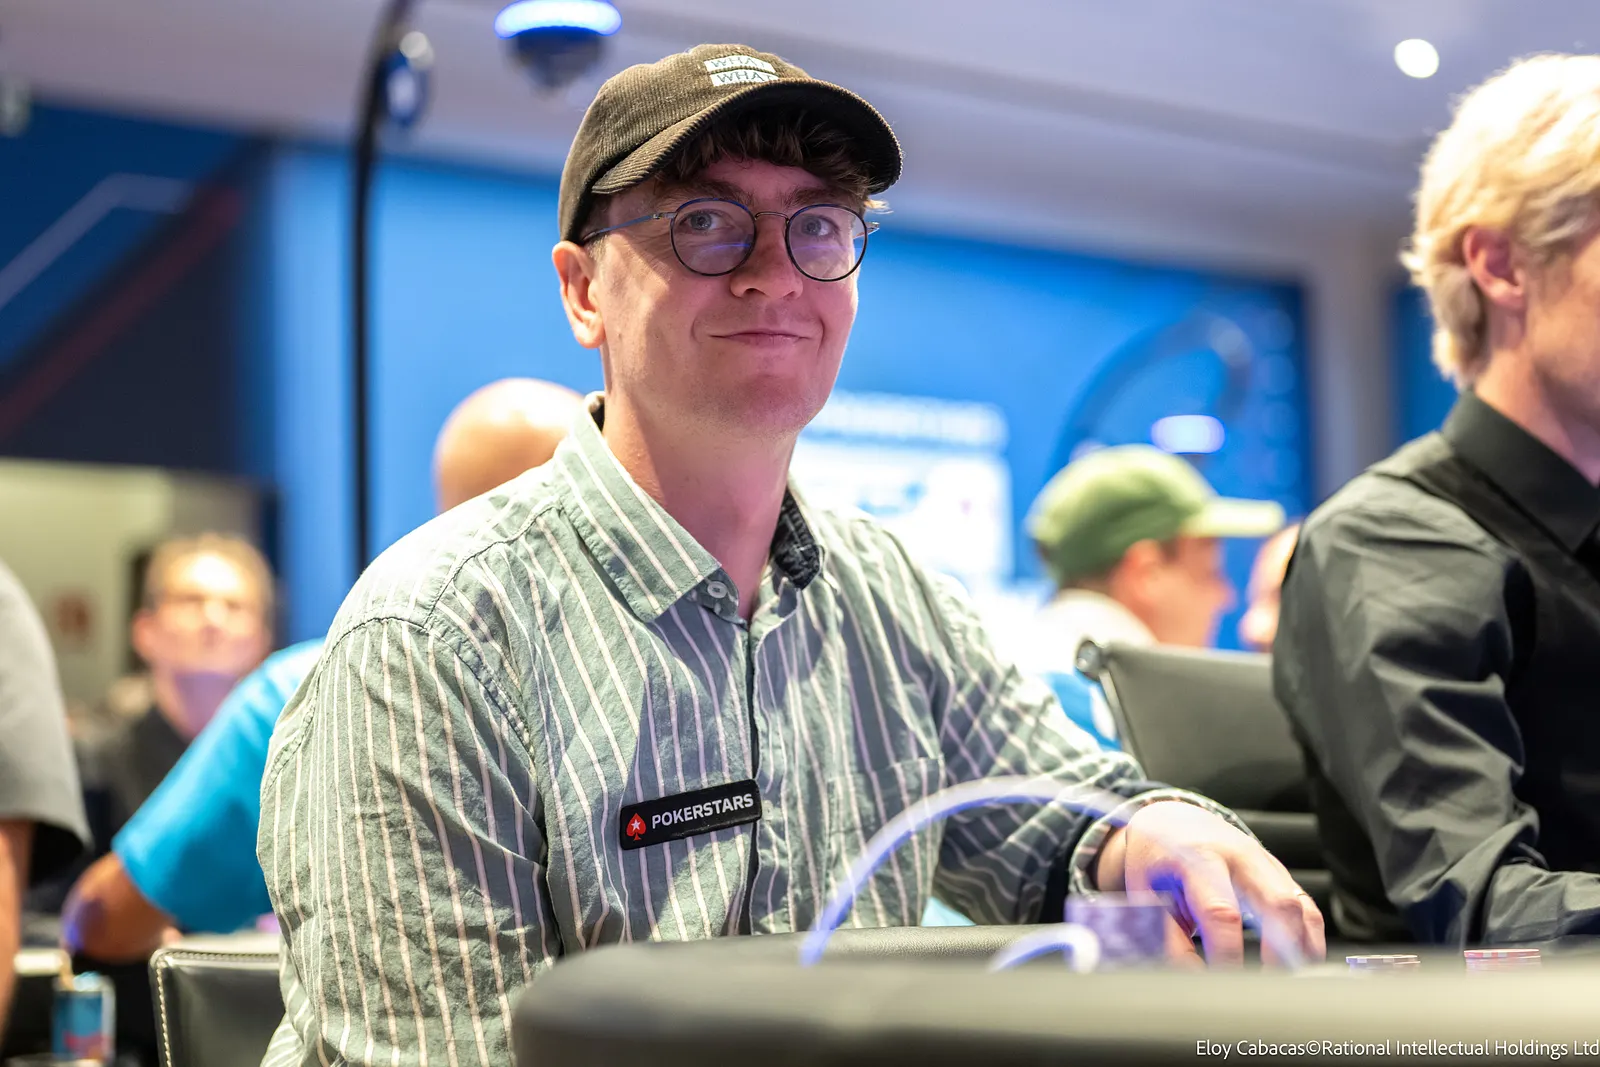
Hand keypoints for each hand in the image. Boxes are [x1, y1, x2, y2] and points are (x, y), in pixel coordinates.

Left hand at [1092, 800, 1324, 966]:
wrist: (1173, 823)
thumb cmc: (1157, 864)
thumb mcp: (1147, 895)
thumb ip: (1168, 939)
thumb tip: (1194, 982)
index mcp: (1199, 858)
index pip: (1222, 912)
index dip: (1227, 956)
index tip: (1223, 986)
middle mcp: (1239, 856)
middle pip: (1277, 905)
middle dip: (1279, 956)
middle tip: (1266, 990)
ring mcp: (1266, 863)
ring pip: (1301, 908)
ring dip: (1300, 953)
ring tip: (1284, 985)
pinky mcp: (1281, 874)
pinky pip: (1308, 909)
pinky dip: (1309, 941)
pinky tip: (1297, 967)